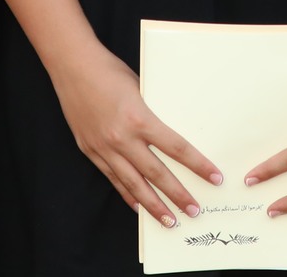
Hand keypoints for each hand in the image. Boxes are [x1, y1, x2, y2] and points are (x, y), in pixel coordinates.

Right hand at [52, 43, 220, 228]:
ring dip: (153, 205)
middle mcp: (122, 139)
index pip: (176, 148)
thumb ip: (153, 112)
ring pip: (134, 184)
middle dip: (178, 195)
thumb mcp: (141, 87)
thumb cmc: (109, 70)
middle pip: (157, 174)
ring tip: (169, 221)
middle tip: (195, 211)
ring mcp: (104, 148)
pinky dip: (127, 194)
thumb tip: (170, 129)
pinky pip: (112, 178)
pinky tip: (138, 206)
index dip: (198, 165)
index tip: (214, 177)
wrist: (72, 66)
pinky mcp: (90, 150)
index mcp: (139, 119)